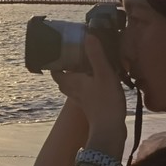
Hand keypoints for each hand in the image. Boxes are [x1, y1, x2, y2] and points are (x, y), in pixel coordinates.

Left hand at [51, 35, 126, 150]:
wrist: (111, 129)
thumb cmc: (106, 102)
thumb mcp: (103, 74)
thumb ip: (96, 55)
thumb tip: (88, 36)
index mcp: (71, 82)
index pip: (55, 71)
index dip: (54, 61)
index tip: (59, 50)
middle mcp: (72, 91)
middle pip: (64, 77)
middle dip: (67, 66)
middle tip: (75, 55)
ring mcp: (81, 99)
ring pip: (73, 85)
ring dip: (77, 75)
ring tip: (87, 65)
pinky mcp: (90, 105)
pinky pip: (84, 91)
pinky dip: (87, 84)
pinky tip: (98, 80)